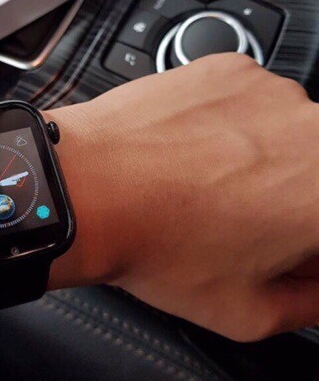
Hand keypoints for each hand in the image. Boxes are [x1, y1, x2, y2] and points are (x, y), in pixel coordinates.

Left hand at [50, 53, 318, 341]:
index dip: (308, 241)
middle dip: (295, 197)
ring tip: (207, 181)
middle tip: (243, 217)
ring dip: (265, 156)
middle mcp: (313, 131)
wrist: (85, 185)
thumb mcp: (248, 311)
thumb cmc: (153, 241)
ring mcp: (271, 91)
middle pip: (317, 172)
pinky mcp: (231, 69)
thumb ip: (311, 299)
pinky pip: (250, 100)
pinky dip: (231, 122)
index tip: (290, 248)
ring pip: (289, 132)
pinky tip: (193, 148)